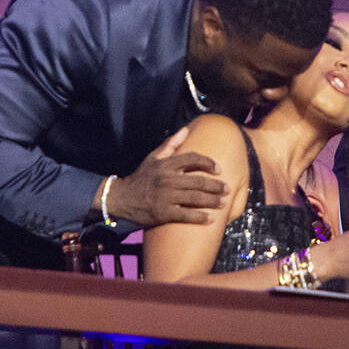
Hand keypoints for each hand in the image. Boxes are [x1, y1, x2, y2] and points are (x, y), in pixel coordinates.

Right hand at [105, 127, 227, 225]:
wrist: (121, 199)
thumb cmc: (141, 178)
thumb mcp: (153, 158)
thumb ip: (171, 144)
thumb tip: (187, 130)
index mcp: (166, 164)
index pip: (192, 159)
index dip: (208, 163)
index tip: (219, 169)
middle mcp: (167, 179)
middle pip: (198, 181)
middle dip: (216, 186)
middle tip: (227, 189)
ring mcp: (165, 197)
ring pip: (195, 198)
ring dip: (212, 201)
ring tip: (223, 203)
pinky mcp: (163, 213)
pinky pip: (186, 215)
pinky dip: (200, 217)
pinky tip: (211, 219)